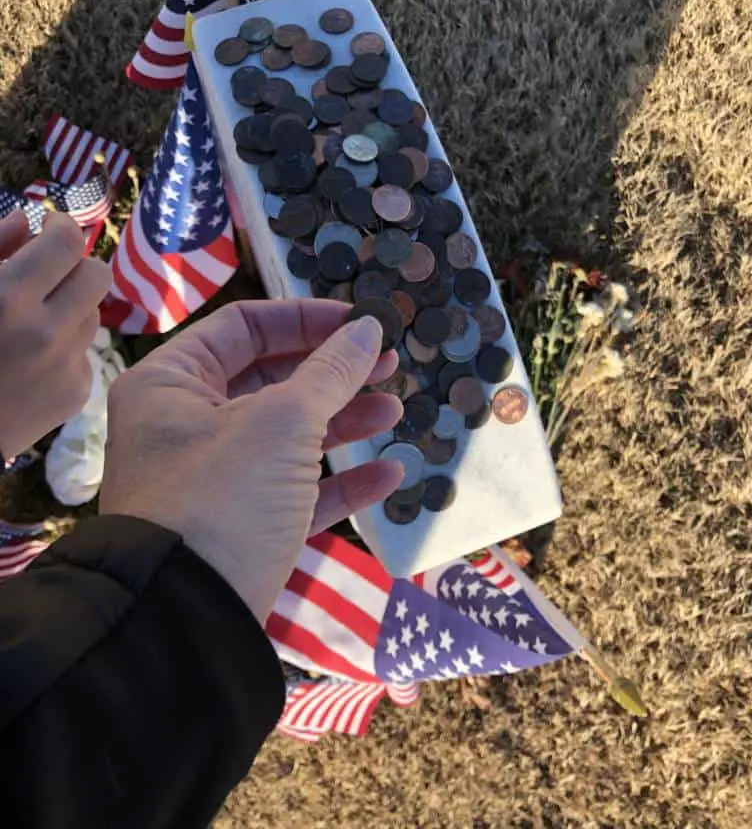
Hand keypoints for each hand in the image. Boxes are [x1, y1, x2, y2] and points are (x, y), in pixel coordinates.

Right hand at [0, 210, 111, 457]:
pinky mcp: (76, 393)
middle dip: (74, 267)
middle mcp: (45, 331)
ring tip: (30, 323)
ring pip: (91, 314)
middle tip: (48, 274)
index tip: (48, 230)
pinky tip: (29, 363)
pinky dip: (63, 350)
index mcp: (8, 298)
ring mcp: (65, 366)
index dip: (60, 228)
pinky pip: (83, 353)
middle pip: (97, 274)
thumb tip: (25, 220)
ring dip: (69, 309)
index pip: (68, 242)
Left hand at [100, 300, 404, 622]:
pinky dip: (340, 482)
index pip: (243, 328)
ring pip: (287, 436)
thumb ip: (330, 372)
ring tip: (393, 412)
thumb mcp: (281, 423)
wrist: (185, 618)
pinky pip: (296, 492)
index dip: (306, 319)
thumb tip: (368, 329)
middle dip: (333, 373)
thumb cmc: (224, 497)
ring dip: (343, 423)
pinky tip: (389, 475)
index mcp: (172, 383)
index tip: (361, 322)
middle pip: (270, 380)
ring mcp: (214, 479)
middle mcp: (185, 425)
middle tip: (388, 365)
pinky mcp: (242, 526)